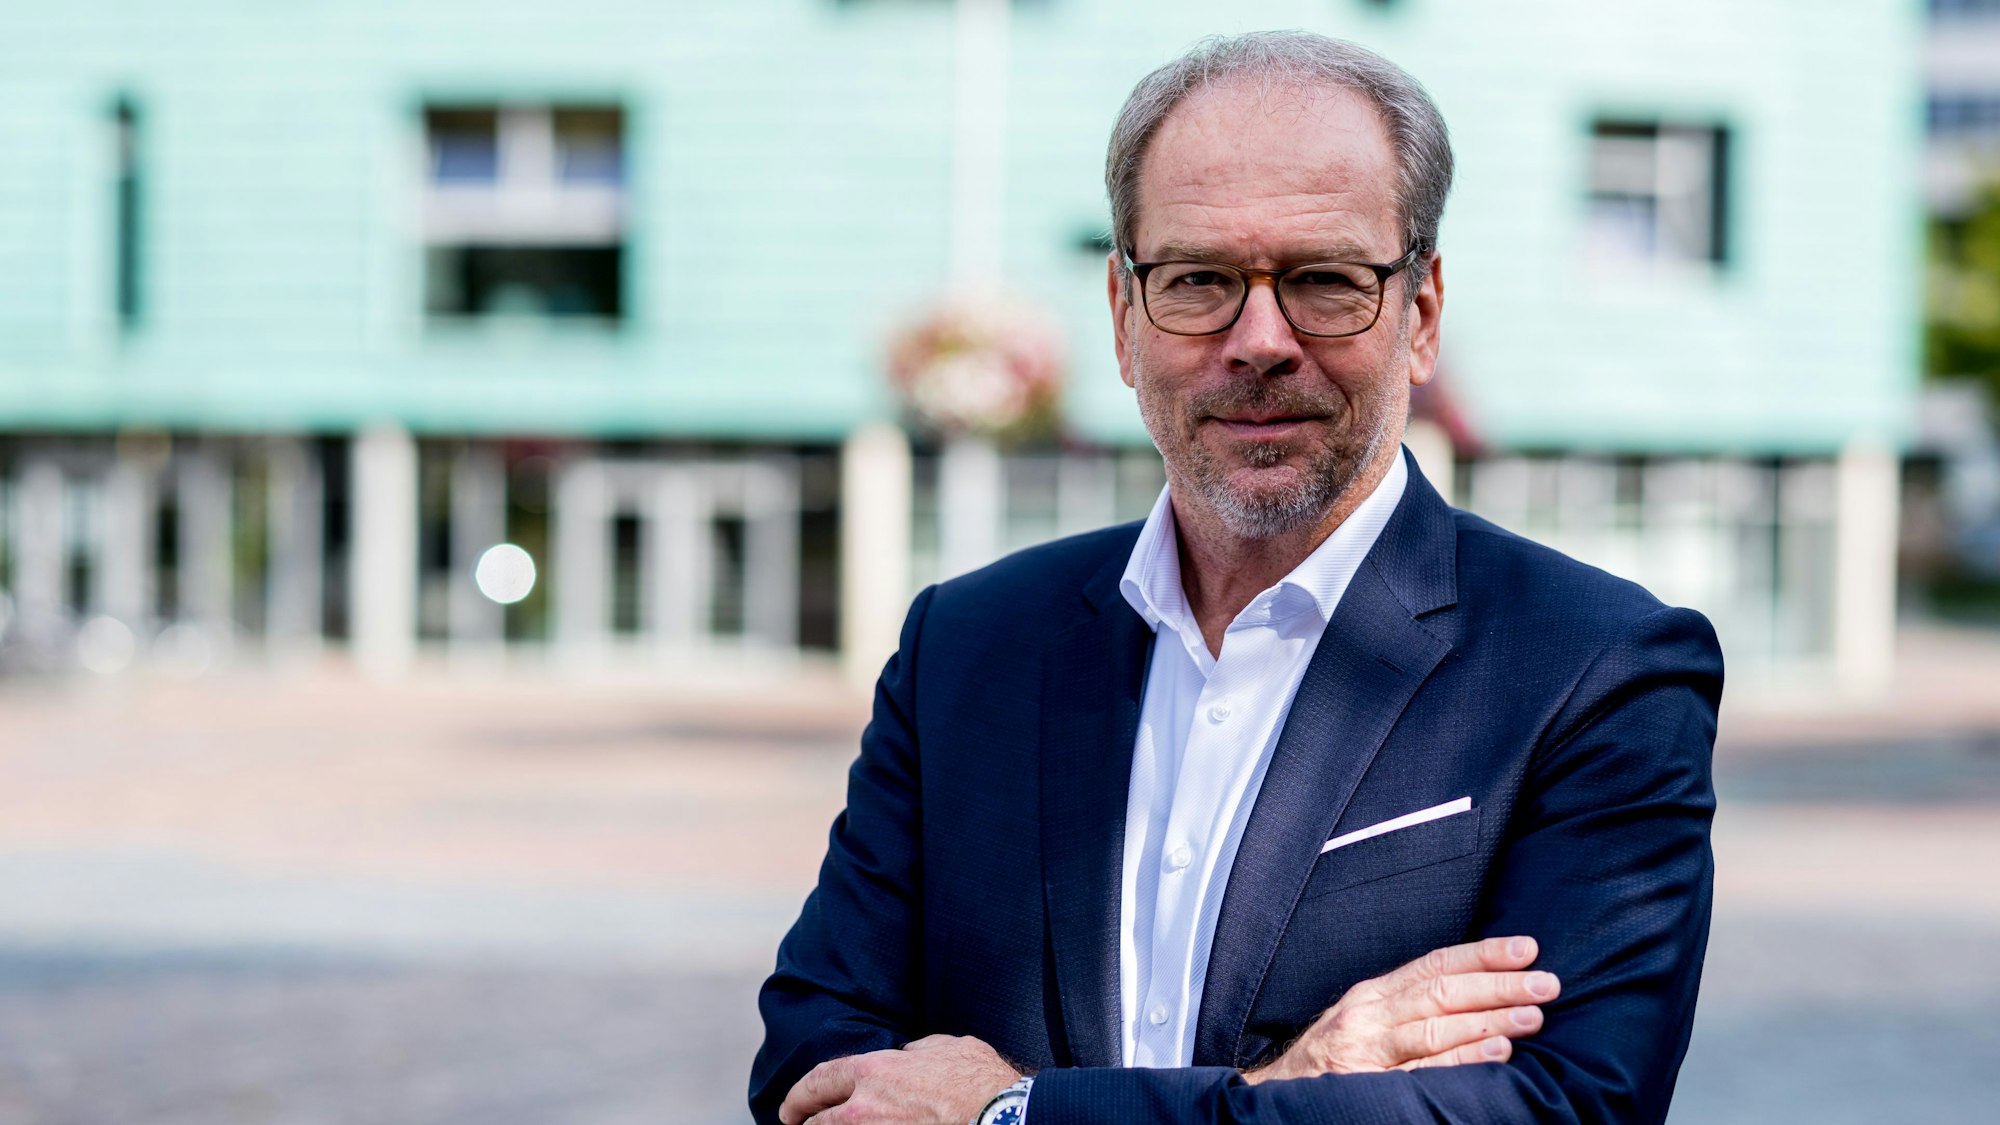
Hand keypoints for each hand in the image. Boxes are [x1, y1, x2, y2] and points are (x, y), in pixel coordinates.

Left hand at [778, 1034, 1019, 1124]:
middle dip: (805, 1123)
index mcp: (874, 1071)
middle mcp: (864, 1107)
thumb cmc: (979, 1080)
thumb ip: (916, 1050)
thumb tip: (907, 1054)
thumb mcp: (944, 1047)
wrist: (1002, 1115)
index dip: (798, 1096)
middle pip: (817, 1122)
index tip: (792, 1108)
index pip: (818, 1081)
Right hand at [1244, 935, 1559, 1082]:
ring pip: (1437, 1027)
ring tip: (1533, 1016)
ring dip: (1491, 1019)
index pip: (1436, 964)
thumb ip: (1407, 1008)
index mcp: (1373, 995)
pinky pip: (1424, 1071)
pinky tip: (1497, 1052)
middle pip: (1443, 991)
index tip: (1527, 948)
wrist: (1274, 1099)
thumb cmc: (1330, 1063)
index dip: (1483, 954)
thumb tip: (1474, 994)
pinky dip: (1464, 1060)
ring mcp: (1368, 1051)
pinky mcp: (1369, 1085)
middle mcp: (1369, 1015)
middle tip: (1547, 982)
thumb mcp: (1364, 1023)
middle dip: (1499, 985)